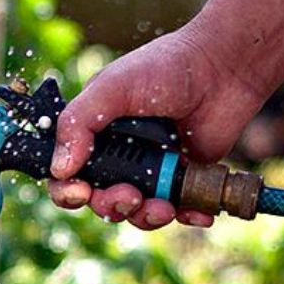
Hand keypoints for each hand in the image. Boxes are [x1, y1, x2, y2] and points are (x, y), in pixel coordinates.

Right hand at [48, 26, 265, 228]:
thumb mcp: (110, 87)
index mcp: (91, 135)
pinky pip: (175, 209)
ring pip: (134, 211)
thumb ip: (77, 124)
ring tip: (162, 207)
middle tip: (129, 196)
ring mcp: (149, 169)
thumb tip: (59, 170)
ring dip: (144, 216)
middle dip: (110, 205)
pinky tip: (195, 214)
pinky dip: (184, 216)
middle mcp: (116, 155)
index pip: (65, 174)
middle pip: (98, 199)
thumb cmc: (164, 66)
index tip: (80, 192)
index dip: (67, 190)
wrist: (224, 67)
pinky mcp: (180, 178)